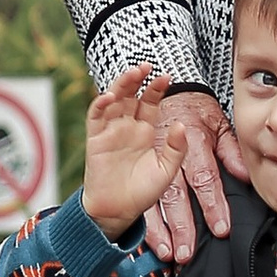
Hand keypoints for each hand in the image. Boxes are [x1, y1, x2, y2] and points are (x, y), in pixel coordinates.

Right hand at [80, 65, 188, 235]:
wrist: (117, 211)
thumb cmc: (141, 192)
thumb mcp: (166, 170)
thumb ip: (175, 149)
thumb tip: (180, 126)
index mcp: (145, 131)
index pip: (150, 102)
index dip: (157, 88)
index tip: (167, 76)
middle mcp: (127, 126)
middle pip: (131, 95)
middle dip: (137, 79)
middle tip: (147, 65)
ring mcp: (110, 130)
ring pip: (114, 99)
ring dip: (121, 85)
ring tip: (132, 74)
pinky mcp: (95, 138)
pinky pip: (96, 117)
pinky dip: (100, 104)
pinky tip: (108, 97)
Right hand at [137, 82, 245, 263]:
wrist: (169, 95)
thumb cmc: (197, 113)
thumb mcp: (219, 124)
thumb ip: (232, 151)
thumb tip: (247, 176)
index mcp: (190, 141)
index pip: (203, 177)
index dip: (212, 204)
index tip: (220, 228)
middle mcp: (167, 153)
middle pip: (174, 194)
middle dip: (181, 225)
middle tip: (187, 252)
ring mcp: (149, 161)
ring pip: (153, 200)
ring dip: (160, 229)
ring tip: (168, 252)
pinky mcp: (139, 169)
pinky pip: (141, 197)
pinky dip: (146, 222)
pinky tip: (151, 241)